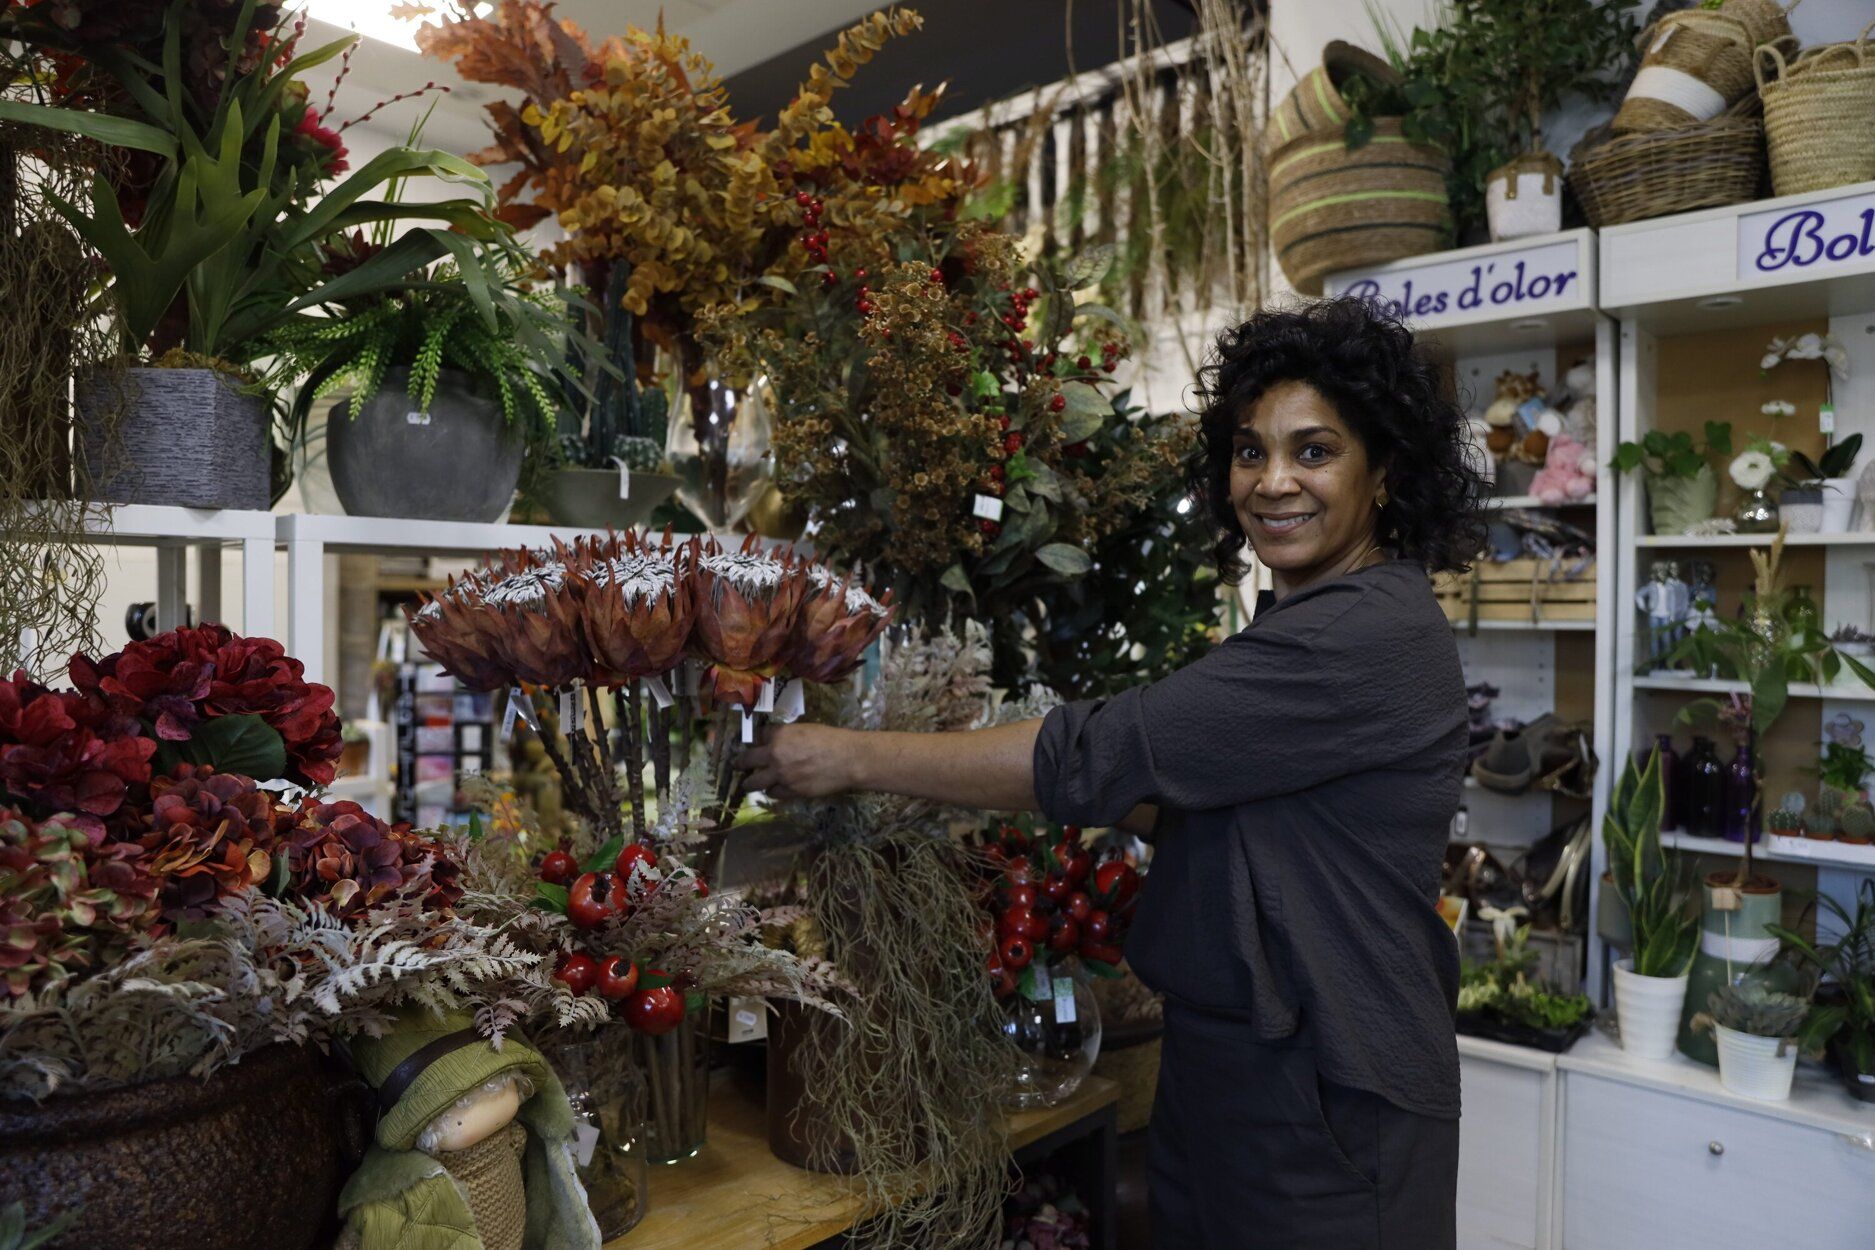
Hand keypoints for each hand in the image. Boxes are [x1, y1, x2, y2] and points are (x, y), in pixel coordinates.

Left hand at [740, 723, 865, 800]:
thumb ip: (788, 736)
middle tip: (737, 765)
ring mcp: (780, 775)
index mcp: (779, 735)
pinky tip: (775, 789)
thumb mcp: (806, 729)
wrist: (848, 759)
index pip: (758, 736)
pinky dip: (773, 791)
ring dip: (750, 783)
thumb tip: (779, 742)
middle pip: (746, 760)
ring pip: (753, 783)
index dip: (758, 740)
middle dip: (740, 763)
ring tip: (748, 784)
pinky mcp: (790, 791)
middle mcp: (774, 754)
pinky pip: (773, 793)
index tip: (756, 743)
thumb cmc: (831, 739)